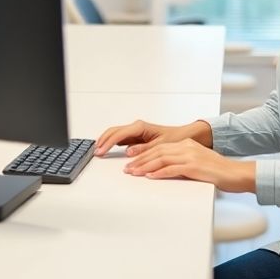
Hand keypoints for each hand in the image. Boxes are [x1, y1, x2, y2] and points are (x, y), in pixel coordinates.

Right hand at [94, 119, 209, 156]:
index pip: (119, 134)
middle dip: (103, 140)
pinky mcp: (136, 136)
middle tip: (96, 152)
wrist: (183, 136)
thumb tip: (128, 151)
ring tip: (98, 151)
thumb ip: (144, 149)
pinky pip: (120, 137)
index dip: (108, 143)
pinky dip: (112, 142)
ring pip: (115, 133)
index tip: (101, 151)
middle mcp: (136, 127)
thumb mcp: (160, 146)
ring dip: (106, 140)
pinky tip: (107, 149)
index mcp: (141, 127)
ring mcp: (135, 131)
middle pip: (113, 131)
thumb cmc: (174, 139)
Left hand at [122, 139, 255, 192]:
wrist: (236, 173)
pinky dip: (159, 173)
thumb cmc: (219, 171)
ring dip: (145, 167)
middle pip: (158, 152)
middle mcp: (187, 147)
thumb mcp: (198, 162)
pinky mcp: (195, 167)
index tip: (132, 162)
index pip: (160, 148)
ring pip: (162, 159)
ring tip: (133, 173)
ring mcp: (191, 156)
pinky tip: (149, 177)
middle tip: (127, 168)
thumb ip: (182, 163)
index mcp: (187, 144)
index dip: (144, 155)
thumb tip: (165, 170)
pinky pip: (172, 169)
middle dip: (140, 160)